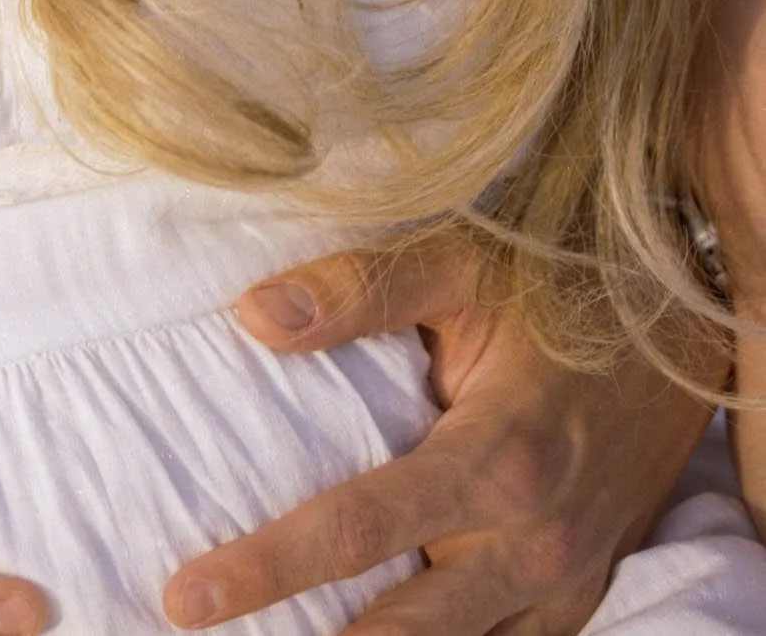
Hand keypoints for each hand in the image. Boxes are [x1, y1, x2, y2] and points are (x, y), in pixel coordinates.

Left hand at [161, 233, 718, 635]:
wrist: (676, 333)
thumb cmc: (554, 291)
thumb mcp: (457, 264)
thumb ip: (356, 290)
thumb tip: (252, 317)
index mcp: (497, 460)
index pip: (356, 531)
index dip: (267, 569)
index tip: (187, 597)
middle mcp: (532, 544)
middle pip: (397, 630)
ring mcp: (563, 584)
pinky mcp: (580, 599)